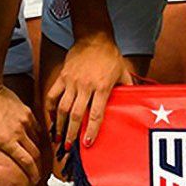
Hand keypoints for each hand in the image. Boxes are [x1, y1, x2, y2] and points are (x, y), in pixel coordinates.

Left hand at [0, 83, 41, 183]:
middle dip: (37, 166)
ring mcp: (25, 120)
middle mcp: (20, 131)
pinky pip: (36, 129)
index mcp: (6, 140)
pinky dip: (37, 138)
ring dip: (37, 152)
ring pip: (37, 141)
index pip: (26, 161)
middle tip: (35, 176)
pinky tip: (32, 143)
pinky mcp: (27, 112)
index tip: (35, 181)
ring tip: (34, 161)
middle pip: (35, 153)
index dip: (32, 173)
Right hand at [46, 34, 132, 150]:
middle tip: (69, 148)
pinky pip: (52, 95)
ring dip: (59, 125)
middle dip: (72, 133)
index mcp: (103, 86)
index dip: (92, 130)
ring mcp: (72, 81)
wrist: (94, 37)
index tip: (88, 143)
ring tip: (59, 138)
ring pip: (62, 108)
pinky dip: (50, 109)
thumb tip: (135, 101)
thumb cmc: (110, 55)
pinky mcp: (62, 76)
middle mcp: (86, 85)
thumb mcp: (122, 71)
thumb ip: (127, 87)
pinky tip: (51, 119)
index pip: (97, 113)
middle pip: (77, 114)